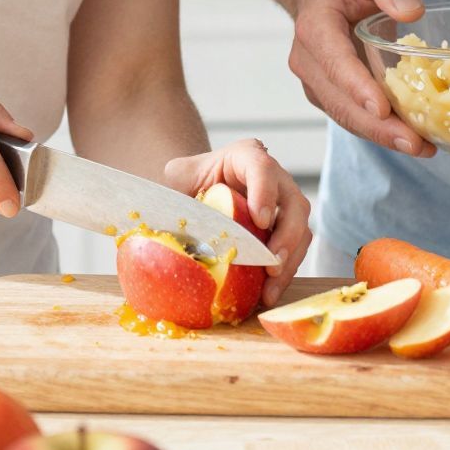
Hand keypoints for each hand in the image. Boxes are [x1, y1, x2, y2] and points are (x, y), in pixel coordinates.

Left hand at [163, 139, 312, 305]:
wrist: (198, 191)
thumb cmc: (187, 183)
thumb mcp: (176, 178)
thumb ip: (170, 188)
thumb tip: (148, 215)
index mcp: (246, 157)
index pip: (263, 168)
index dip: (265, 192)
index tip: (259, 219)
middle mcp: (274, 178)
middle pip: (294, 203)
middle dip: (287, 236)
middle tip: (272, 263)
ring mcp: (283, 205)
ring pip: (301, 230)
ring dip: (290, 261)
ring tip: (271, 289)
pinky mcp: (285, 229)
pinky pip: (294, 250)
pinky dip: (284, 272)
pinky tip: (268, 293)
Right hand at [289, 0, 436, 157]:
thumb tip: (412, 11)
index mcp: (315, 26)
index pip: (334, 61)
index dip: (356, 87)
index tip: (381, 109)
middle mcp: (308, 61)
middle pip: (340, 101)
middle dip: (377, 127)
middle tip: (415, 144)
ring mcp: (316, 82)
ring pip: (345, 116)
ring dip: (381, 136)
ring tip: (422, 148)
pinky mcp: (330, 94)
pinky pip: (353, 117)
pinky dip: (381, 131)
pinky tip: (413, 140)